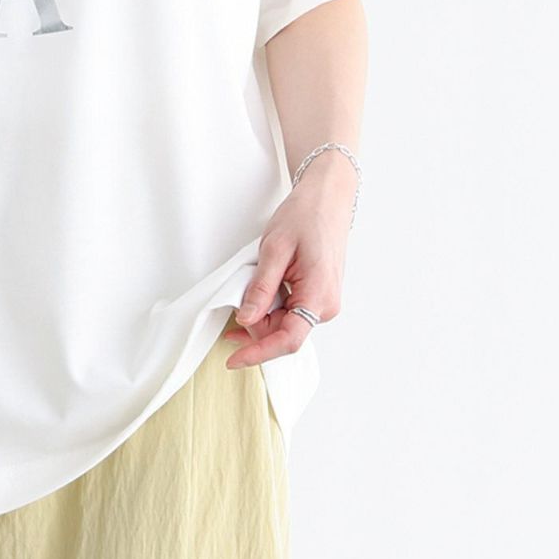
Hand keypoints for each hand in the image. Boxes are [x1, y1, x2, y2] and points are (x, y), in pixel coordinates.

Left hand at [224, 156, 351, 368]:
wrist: (327, 198)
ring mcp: (324, 302)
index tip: (232, 360)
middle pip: (283, 333)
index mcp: (319, 296)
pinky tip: (259, 294)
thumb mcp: (275, 249)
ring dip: (262, 316)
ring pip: (285, 324)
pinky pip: (291, 312)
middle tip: (231, 308)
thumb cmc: (305, 216)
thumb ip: (261, 288)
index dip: (258, 352)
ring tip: (248, 289)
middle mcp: (326, 305)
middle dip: (254, 328)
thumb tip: (247, 319)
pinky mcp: (318, 296)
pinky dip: (271, 308)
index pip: (287, 339)